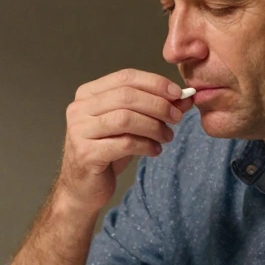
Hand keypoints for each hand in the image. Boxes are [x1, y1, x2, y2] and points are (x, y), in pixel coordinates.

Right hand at [58, 69, 191, 213]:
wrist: (82, 187)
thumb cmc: (106, 152)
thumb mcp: (131, 126)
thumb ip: (154, 109)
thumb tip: (185, 98)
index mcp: (88, 94)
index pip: (125, 77)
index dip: (155, 83)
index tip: (178, 94)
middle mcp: (79, 108)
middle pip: (126, 96)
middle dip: (158, 105)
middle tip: (176, 117)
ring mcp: (80, 131)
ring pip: (125, 118)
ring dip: (154, 126)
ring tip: (167, 136)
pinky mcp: (86, 153)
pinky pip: (124, 143)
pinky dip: (146, 145)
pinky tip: (155, 150)